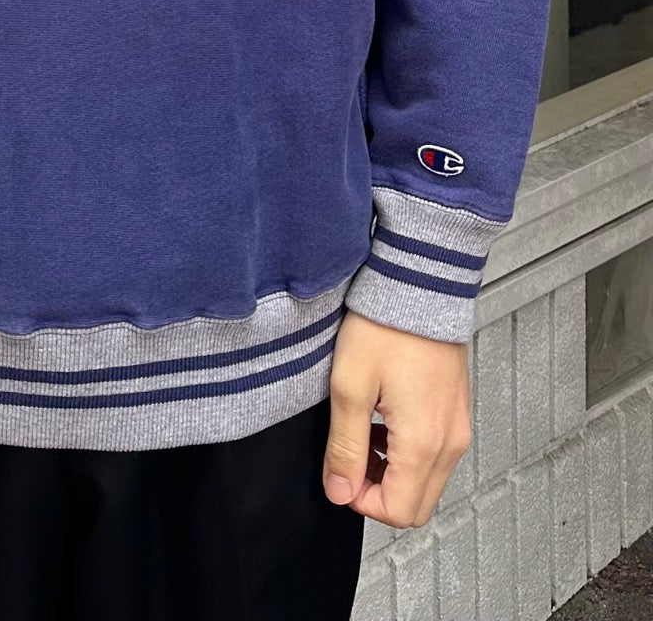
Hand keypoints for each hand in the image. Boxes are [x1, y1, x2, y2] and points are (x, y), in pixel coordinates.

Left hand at [322, 309, 471, 527]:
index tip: (342, 474)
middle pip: (417, 505)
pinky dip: (408, 453)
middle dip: (379, 492)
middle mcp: (451, 442)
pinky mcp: (457, 413)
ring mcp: (458, 428)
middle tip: (351, 458)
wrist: (418, 286)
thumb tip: (339, 490)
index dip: (362, 501)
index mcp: (425, 442)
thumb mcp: (349, 387)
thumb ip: (344, 447)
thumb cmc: (385, 327)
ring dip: (392, 472)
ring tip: (364, 433)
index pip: (399, 512)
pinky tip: (384, 422)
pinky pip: (435, 455)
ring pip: (426, 482)